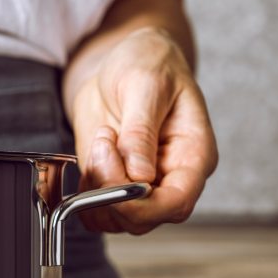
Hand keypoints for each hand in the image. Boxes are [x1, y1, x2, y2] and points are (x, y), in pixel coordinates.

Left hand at [69, 27, 217, 233]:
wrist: (125, 59)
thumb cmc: (149, 63)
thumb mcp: (146, 85)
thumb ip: (141, 130)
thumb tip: (140, 174)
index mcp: (193, 156)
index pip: (176, 203)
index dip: (143, 206)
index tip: (116, 185)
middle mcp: (170, 177)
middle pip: (144, 218)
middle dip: (112, 190)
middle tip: (105, 143)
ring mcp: (141, 183)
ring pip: (117, 218)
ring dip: (95, 189)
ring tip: (102, 139)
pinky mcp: (114, 181)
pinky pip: (96, 208)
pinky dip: (84, 193)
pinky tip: (91, 157)